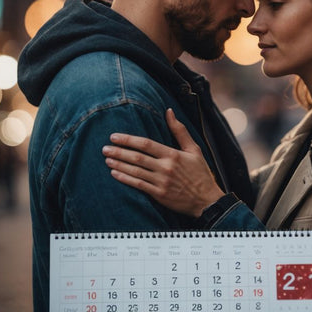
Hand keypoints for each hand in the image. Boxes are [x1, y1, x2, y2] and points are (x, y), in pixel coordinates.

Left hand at [102, 109, 224, 217]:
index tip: (114, 136)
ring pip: (135, 171)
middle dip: (119, 151)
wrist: (207, 200)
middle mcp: (166, 167)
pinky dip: (125, 179)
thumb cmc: (200, 173)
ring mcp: (161, 182)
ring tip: (107, 158)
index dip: (128, 140)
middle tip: (105, 147)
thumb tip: (169, 111)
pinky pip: (138, 185)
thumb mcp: (194, 149)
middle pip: (137, 157)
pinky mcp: (159, 195)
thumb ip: (180, 130)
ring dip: (119, 164)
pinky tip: (115, 173)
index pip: (146, 144)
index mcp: (173, 154)